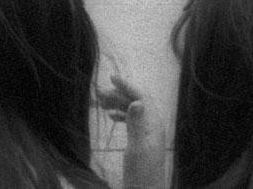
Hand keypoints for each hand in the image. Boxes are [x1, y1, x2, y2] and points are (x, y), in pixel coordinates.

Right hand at [98, 74, 164, 188]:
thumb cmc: (141, 174)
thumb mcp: (138, 149)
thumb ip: (137, 124)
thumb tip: (136, 101)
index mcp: (153, 124)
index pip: (142, 96)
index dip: (127, 85)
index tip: (111, 77)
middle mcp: (152, 126)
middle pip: (136, 101)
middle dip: (119, 94)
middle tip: (99, 94)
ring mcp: (147, 134)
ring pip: (132, 111)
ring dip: (118, 104)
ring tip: (101, 103)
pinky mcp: (141, 143)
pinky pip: (131, 122)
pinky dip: (120, 115)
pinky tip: (110, 116)